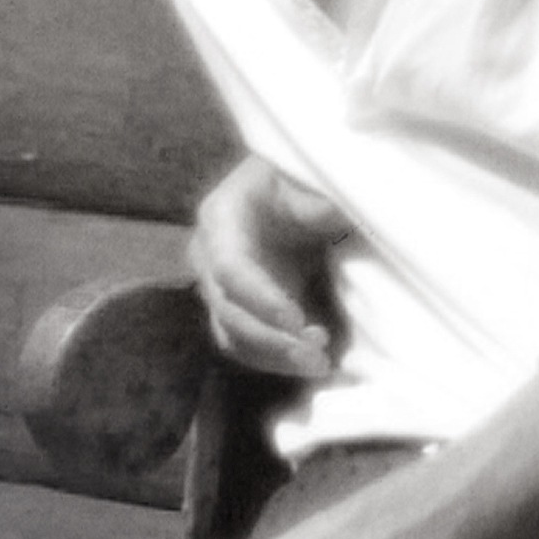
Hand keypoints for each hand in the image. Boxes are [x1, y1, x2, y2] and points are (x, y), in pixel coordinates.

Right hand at [190, 153, 345, 375]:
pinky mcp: (242, 309)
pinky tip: (317, 358)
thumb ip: (317, 198)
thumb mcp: (312, 178)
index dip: (260, 298)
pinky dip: (280, 359)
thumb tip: (327, 212)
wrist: (305, 188)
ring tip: (321, 363)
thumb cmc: (304, 176)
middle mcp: (210, 255)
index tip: (298, 320)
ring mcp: (222, 287)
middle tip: (318, 356)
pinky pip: (250, 347)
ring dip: (276, 357)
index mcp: (221, 215)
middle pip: (228, 310)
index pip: (230, 268)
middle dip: (272, 339)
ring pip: (235, 338)